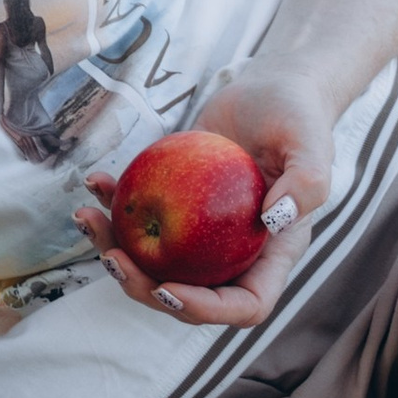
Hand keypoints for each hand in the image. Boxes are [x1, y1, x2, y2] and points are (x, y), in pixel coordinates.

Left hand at [74, 61, 336, 329]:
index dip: (206, 310)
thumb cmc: (298, 116)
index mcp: (272, 253)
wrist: (270, 88)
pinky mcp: (178, 202)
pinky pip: (141, 215)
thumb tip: (273, 221)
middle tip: (112, 258)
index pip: (244, 304)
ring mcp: (203, 231)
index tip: (167, 288)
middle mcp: (235, 251)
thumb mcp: (311, 144)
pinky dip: (114, 204)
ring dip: (115, 248)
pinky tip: (96, 181)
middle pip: (189, 291)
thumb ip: (307, 183)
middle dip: (143, 287)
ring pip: (156, 260)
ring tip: (86, 218)